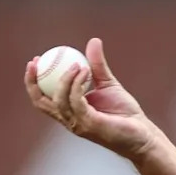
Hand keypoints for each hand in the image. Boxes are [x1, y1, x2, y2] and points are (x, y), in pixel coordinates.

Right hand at [24, 37, 156, 159]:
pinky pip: (76, 100)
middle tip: (37, 61)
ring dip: (65, 79)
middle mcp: (70, 120)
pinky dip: (77, 84)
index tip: (36, 60)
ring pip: (59, 99)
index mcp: (69, 112)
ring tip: (77, 64)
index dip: (32, 80)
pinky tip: (86, 72)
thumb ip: (97, 66)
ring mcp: (78, 123)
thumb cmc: (126, 113)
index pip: (42, 98)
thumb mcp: (108, 84)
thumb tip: (93, 41)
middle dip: (33, 81)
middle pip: (40, 102)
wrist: (143, 134)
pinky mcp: (89, 124)